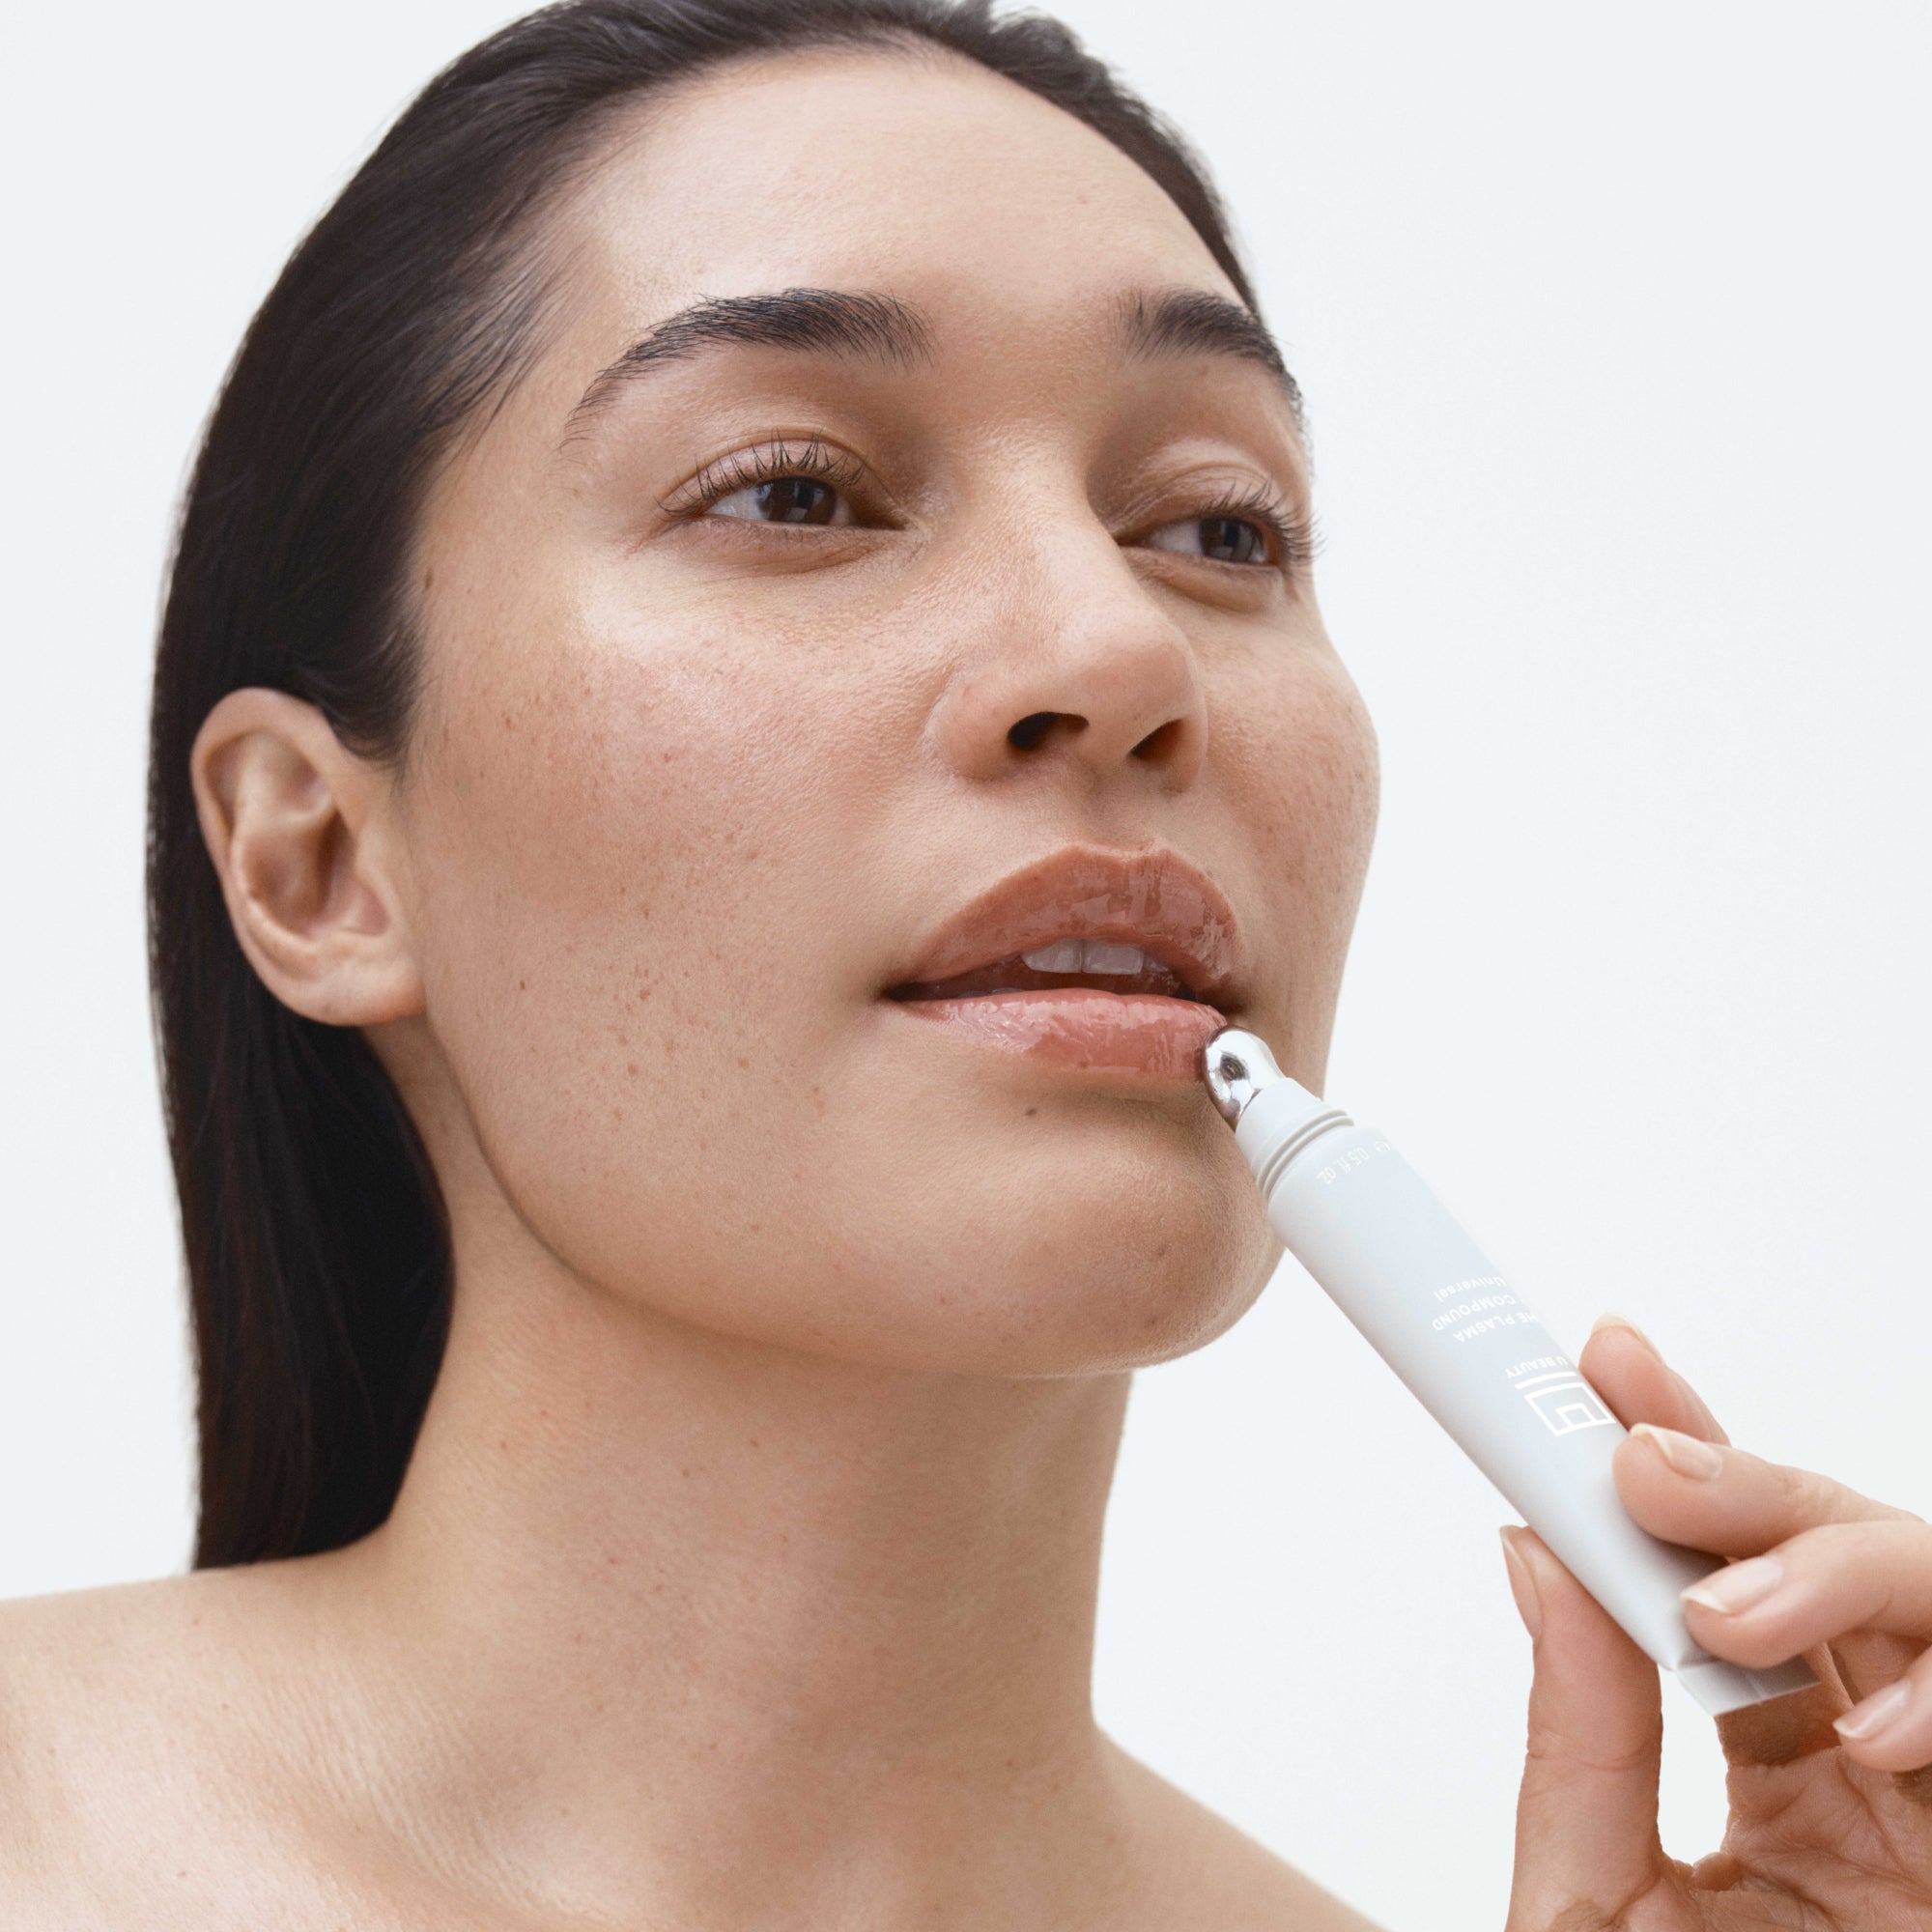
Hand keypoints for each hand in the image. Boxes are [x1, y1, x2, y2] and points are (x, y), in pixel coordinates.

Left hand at [1499, 1314, 1931, 1928]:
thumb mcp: (1590, 1905)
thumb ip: (1580, 1737)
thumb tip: (1533, 1555)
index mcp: (1772, 1789)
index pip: (1731, 1582)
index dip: (1685, 1455)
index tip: (1600, 1367)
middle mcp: (1877, 1789)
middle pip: (1845, 1571)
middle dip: (1748, 1485)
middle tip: (1639, 1456)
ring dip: (1835, 1567)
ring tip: (1717, 1601)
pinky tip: (1856, 1734)